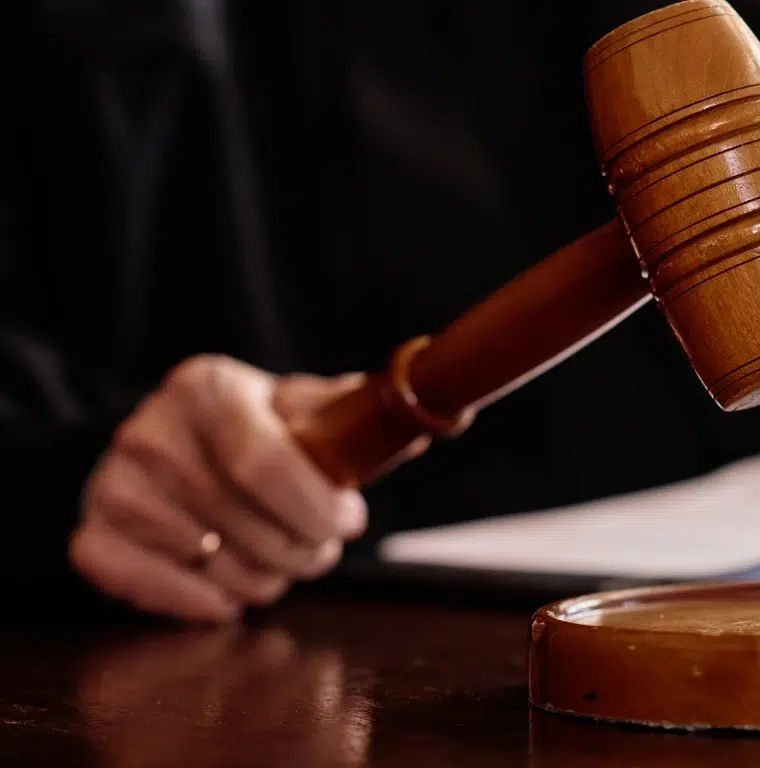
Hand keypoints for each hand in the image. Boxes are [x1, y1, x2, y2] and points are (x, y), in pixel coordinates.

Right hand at [71, 356, 369, 622]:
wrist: (176, 444)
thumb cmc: (258, 431)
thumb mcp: (304, 410)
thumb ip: (360, 418)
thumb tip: (436, 423)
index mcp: (209, 388)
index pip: (264, 462)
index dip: (314, 506)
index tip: (348, 522)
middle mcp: (150, 429)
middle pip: (243, 521)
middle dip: (301, 550)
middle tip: (319, 550)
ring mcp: (113, 483)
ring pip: (209, 561)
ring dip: (260, 578)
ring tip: (276, 560)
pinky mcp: (93, 533)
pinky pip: (149, 586)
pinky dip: (198, 600)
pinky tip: (226, 591)